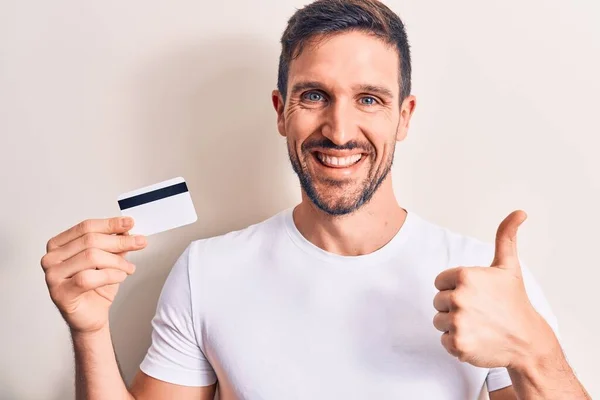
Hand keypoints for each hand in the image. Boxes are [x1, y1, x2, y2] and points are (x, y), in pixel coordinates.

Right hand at [41, 217, 146, 334]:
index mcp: (59, 245)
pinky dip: (110, 275)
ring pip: (91, 257)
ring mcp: (52, 275)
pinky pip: (89, 278)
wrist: (91, 316)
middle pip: (90, 240)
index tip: (130, 223)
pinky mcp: (60, 293)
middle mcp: (51, 258)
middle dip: (120, 241)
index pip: (86, 227)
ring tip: (129, 268)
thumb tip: (126, 229)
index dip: (110, 224)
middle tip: (139, 242)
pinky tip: (120, 276)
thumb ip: (114, 244)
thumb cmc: (96, 288)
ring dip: (117, 261)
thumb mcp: (109, 260)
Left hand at [432, 210, 553, 368]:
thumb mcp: (509, 266)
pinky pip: (443, 340)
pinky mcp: (458, 344)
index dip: (455, 288)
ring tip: (478, 325)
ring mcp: (458, 322)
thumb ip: (505, 237)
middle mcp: (459, 297)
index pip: (440, 282)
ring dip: (454, 325)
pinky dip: (456, 343)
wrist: (527, 341)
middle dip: (455, 306)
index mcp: (465, 276)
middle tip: (479, 312)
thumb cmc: (514, 302)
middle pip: (438, 301)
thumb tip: (519, 212)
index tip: (476, 295)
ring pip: (439, 321)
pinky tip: (476, 339)